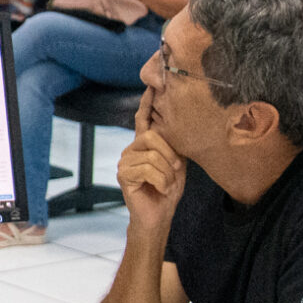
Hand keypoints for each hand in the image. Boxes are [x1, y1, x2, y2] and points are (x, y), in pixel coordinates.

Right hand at [116, 97, 186, 230]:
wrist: (159, 216)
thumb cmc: (168, 190)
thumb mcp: (176, 164)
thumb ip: (173, 146)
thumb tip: (179, 125)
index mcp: (144, 145)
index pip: (142, 119)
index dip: (146, 103)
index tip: (151, 87)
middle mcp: (131, 149)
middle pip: (152, 136)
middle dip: (170, 156)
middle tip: (174, 172)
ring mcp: (125, 161)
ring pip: (153, 155)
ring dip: (167, 173)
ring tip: (166, 184)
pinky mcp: (124, 174)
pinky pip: (149, 169)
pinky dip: (162, 182)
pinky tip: (159, 189)